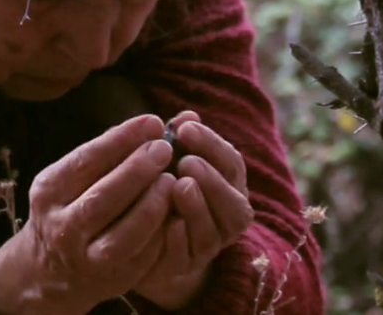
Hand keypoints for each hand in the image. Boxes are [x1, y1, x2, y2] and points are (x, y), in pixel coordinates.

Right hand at [0, 114, 177, 314]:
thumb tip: (155, 122)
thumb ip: (109, 150)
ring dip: (153, 204)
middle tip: (165, 148)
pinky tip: (176, 210)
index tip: (152, 122)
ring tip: (171, 181)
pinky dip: (163, 231)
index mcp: (49, 192)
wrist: (53, 269)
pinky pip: (145, 254)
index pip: (86, 160)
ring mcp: (87, 257)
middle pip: (104, 197)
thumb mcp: (73, 178)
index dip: (122, 139)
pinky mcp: (114, 278)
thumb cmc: (73, 206)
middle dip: (138, 170)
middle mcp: (62, 227)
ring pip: (126, 232)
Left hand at [132, 111, 253, 309]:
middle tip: (186, 161)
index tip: (185, 127)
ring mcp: (207, 246)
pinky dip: (178, 240)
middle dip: (211, 179)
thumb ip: (179, 141)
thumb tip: (186, 114)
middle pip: (233, 202)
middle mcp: (226, 218)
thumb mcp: (170, 162)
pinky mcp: (183, 268)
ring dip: (197, 208)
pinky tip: (166, 224)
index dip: (212, 144)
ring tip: (178, 187)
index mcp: (228, 186)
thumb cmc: (163, 190)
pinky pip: (185, 257)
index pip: (231, 163)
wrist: (148, 244)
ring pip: (212, 231)